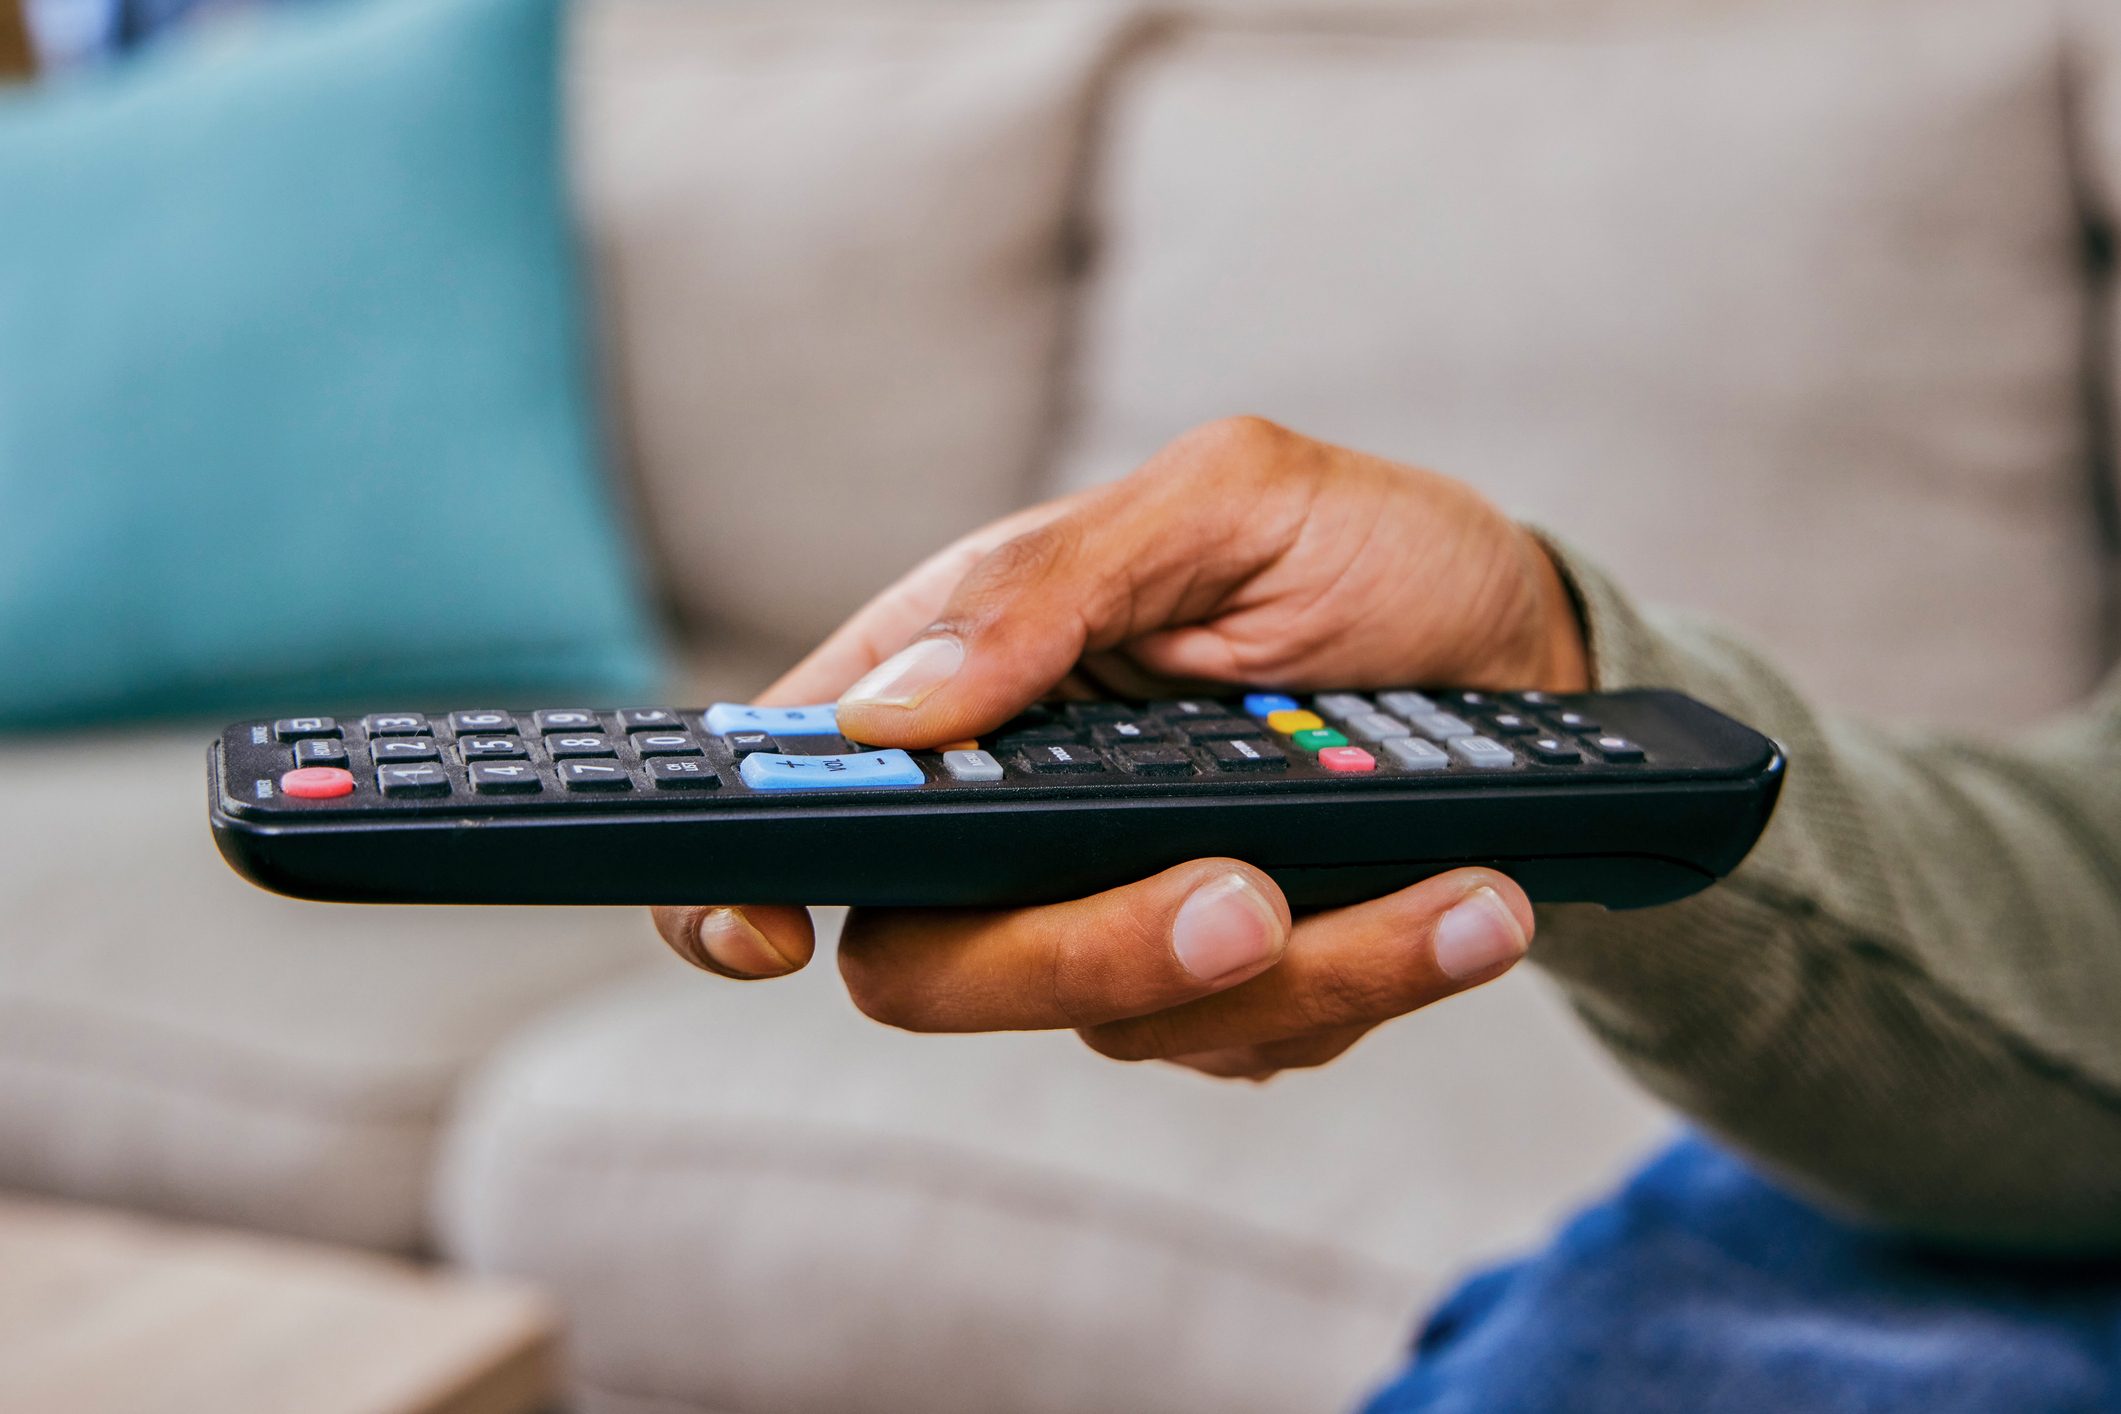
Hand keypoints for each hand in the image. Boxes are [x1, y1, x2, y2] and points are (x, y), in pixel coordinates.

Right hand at [651, 418, 1584, 1078]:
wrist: (1526, 652)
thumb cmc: (1361, 552)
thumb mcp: (1230, 501)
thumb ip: (1052, 585)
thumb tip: (888, 711)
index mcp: (968, 683)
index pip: (790, 804)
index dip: (726, 889)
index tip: (766, 935)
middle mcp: (1019, 821)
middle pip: (937, 966)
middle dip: (1085, 954)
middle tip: (1246, 902)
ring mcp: (1118, 913)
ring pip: (1125, 1023)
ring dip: (1300, 970)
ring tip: (1462, 886)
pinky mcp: (1230, 989)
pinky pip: (1256, 1040)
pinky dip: (1373, 980)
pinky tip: (1465, 900)